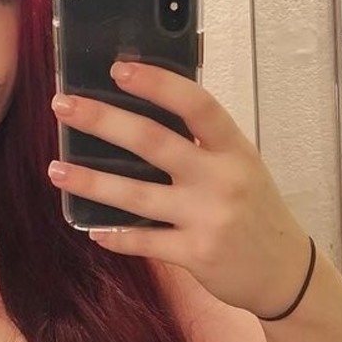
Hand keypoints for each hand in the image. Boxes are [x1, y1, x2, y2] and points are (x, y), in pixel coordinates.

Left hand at [48, 61, 312, 317]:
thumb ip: (203, 145)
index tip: (119, 69)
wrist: (284, 272)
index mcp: (234, 149)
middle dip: (103, 121)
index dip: (157, 83)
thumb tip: (141, 116)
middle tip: (63, 106)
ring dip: (91, 181)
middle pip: (154, 142)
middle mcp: (222, 179)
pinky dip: (115, 235)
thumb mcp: (240, 167)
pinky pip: (144, 241)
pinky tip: (92, 229)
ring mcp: (208, 218)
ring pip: (137, 195)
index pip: (196, 104)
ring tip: (57, 169)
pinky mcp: (196, 254)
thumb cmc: (254, 211)